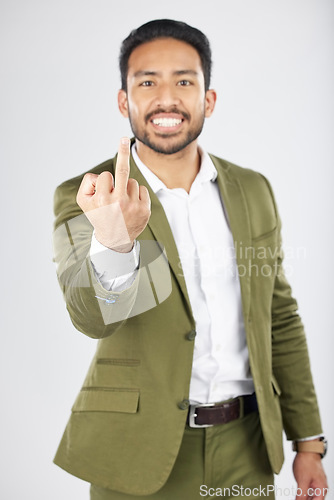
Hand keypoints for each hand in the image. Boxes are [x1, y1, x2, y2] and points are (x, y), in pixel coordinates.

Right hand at [76, 137, 150, 251]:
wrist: (114, 239)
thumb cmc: (98, 215)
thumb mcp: (84, 201)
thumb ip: (88, 183)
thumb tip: (103, 175)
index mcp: (103, 199)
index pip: (106, 176)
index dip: (103, 182)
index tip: (102, 192)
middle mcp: (118, 202)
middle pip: (122, 170)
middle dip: (122, 152)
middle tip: (122, 139)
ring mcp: (133, 206)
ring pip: (131, 182)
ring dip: (126, 188)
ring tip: (121, 204)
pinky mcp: (145, 209)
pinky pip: (142, 189)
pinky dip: (136, 194)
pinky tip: (131, 206)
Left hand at [293, 452, 327, 498]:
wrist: (306, 448)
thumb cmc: (307, 461)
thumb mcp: (302, 481)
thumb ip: (301, 494)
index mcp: (321, 489)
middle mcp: (320, 487)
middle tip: (297, 499)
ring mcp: (316, 482)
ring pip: (310, 495)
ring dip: (304, 497)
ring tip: (296, 497)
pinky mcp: (311, 478)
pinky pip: (308, 489)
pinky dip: (303, 492)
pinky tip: (297, 493)